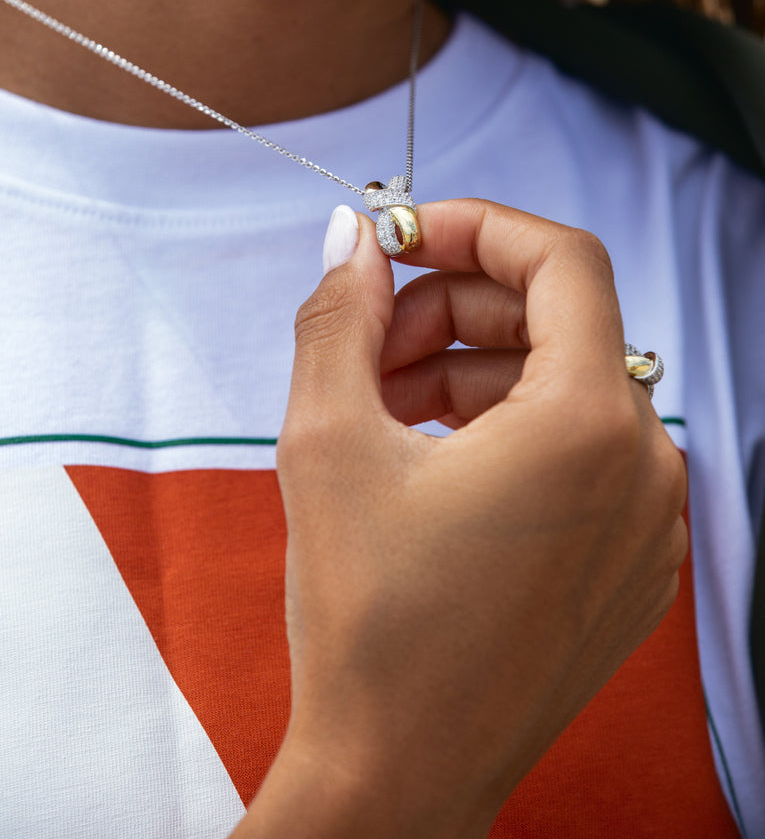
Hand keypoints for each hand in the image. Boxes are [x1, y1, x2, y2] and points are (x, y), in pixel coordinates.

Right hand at [236, 200, 686, 838]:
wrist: (398, 776)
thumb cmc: (367, 623)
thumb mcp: (327, 442)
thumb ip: (338, 317)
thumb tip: (349, 239)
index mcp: (587, 425)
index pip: (563, 261)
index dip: (479, 229)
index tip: (408, 241)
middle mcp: (645, 466)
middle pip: (556, 324)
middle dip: (454, 313)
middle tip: (367, 344)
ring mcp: (648, 521)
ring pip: (562, 390)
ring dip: (471, 375)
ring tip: (383, 410)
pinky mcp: (630, 562)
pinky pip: (578, 454)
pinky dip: (507, 433)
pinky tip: (432, 464)